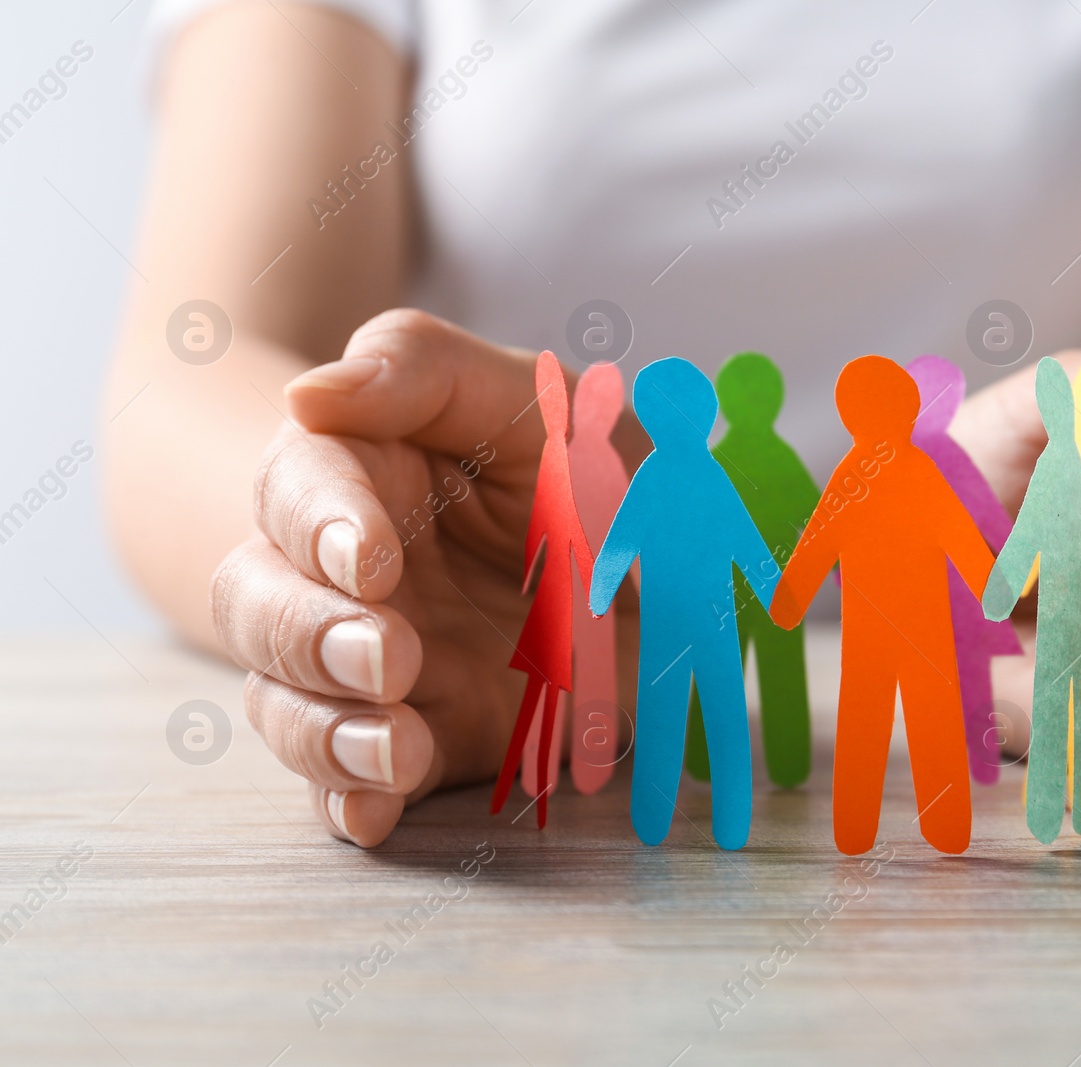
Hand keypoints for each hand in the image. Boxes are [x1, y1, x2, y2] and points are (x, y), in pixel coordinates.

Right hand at [211, 310, 561, 845]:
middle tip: (388, 654)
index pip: (298, 491)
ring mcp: (365, 665)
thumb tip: (307, 397)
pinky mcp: (407, 737)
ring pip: (282, 702)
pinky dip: (350, 801)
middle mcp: (339, 577)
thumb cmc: (572, 463)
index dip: (322, 526)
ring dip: (324, 732)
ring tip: (397, 748)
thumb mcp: (529, 398)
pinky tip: (376, 808)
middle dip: (309, 635)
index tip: (371, 560)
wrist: (644, 562)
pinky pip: (346, 783)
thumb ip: (422, 370)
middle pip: (257, 603)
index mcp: (357, 475)